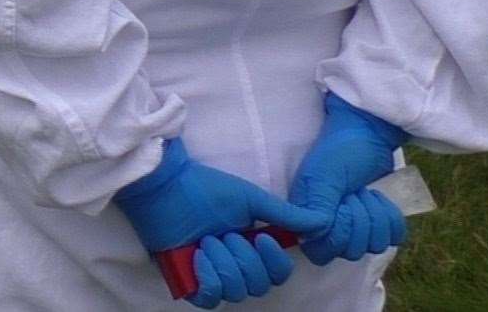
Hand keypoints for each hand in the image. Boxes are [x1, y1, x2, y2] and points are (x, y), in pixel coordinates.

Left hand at [114, 139, 326, 306]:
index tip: (262, 239)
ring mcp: (211, 272)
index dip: (275, 263)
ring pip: (237, 292)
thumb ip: (284, 215)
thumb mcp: (250, 199)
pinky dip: (209, 280)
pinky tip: (197, 258)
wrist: (164, 188)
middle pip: (259, 286)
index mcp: (250, 244)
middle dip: (244, 260)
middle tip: (224, 235)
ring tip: (206, 241)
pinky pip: (210, 299)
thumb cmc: (204, 188)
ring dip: (225, 266)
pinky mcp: (187, 280)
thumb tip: (323, 221)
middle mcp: (234, 261)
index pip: (277, 273)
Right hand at [288, 93, 409, 264]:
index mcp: (308, 218)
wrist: (367, 132)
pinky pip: (394, 237)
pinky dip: (392, 218)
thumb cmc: (339, 150)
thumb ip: (318, 207)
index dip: (337, 235)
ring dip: (376, 216)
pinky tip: (380, 198)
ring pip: (375, 245)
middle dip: (359, 219)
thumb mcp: (324, 176)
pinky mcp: (379, 221)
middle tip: (354, 193)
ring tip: (366, 192)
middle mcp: (329, 226)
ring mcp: (355, 225)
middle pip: (352, 250)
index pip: (321, 252)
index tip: (340, 207)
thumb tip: (314, 238)